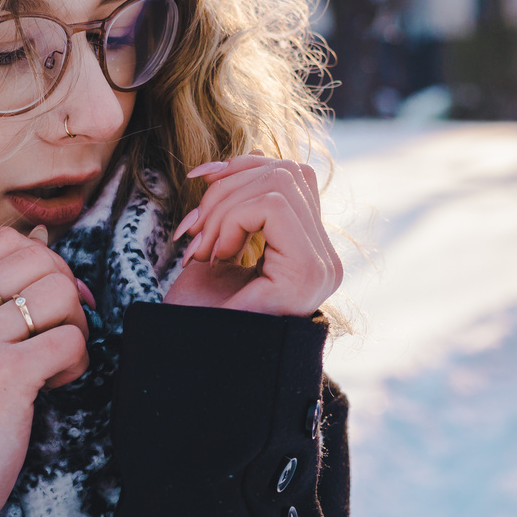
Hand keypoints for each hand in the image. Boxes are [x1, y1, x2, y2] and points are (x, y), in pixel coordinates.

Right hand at [0, 225, 91, 516]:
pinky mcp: (6, 374)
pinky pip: (71, 340)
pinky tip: (53, 384)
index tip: (45, 304)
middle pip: (42, 260)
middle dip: (67, 295)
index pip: (8, 240)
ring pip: (62, 294)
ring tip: (53, 362)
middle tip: (57, 335)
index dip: (45, 263)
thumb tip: (41, 234)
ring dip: (75, 329)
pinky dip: (77, 363)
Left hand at [163, 153, 341, 315]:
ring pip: (278, 182)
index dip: (241, 168)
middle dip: (226, 190)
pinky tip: (217, 255)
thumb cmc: (201, 314)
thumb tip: (250, 154)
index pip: (292, 174)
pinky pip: (272, 204)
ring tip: (205, 248)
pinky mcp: (308, 272)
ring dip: (224, 208)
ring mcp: (323, 266)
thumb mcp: (220, 243)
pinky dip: (231, 219)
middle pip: (285, 171)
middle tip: (196, 235)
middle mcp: (326, 258)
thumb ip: (242, 202)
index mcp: (309, 249)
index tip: (199, 189)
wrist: (190, 362)